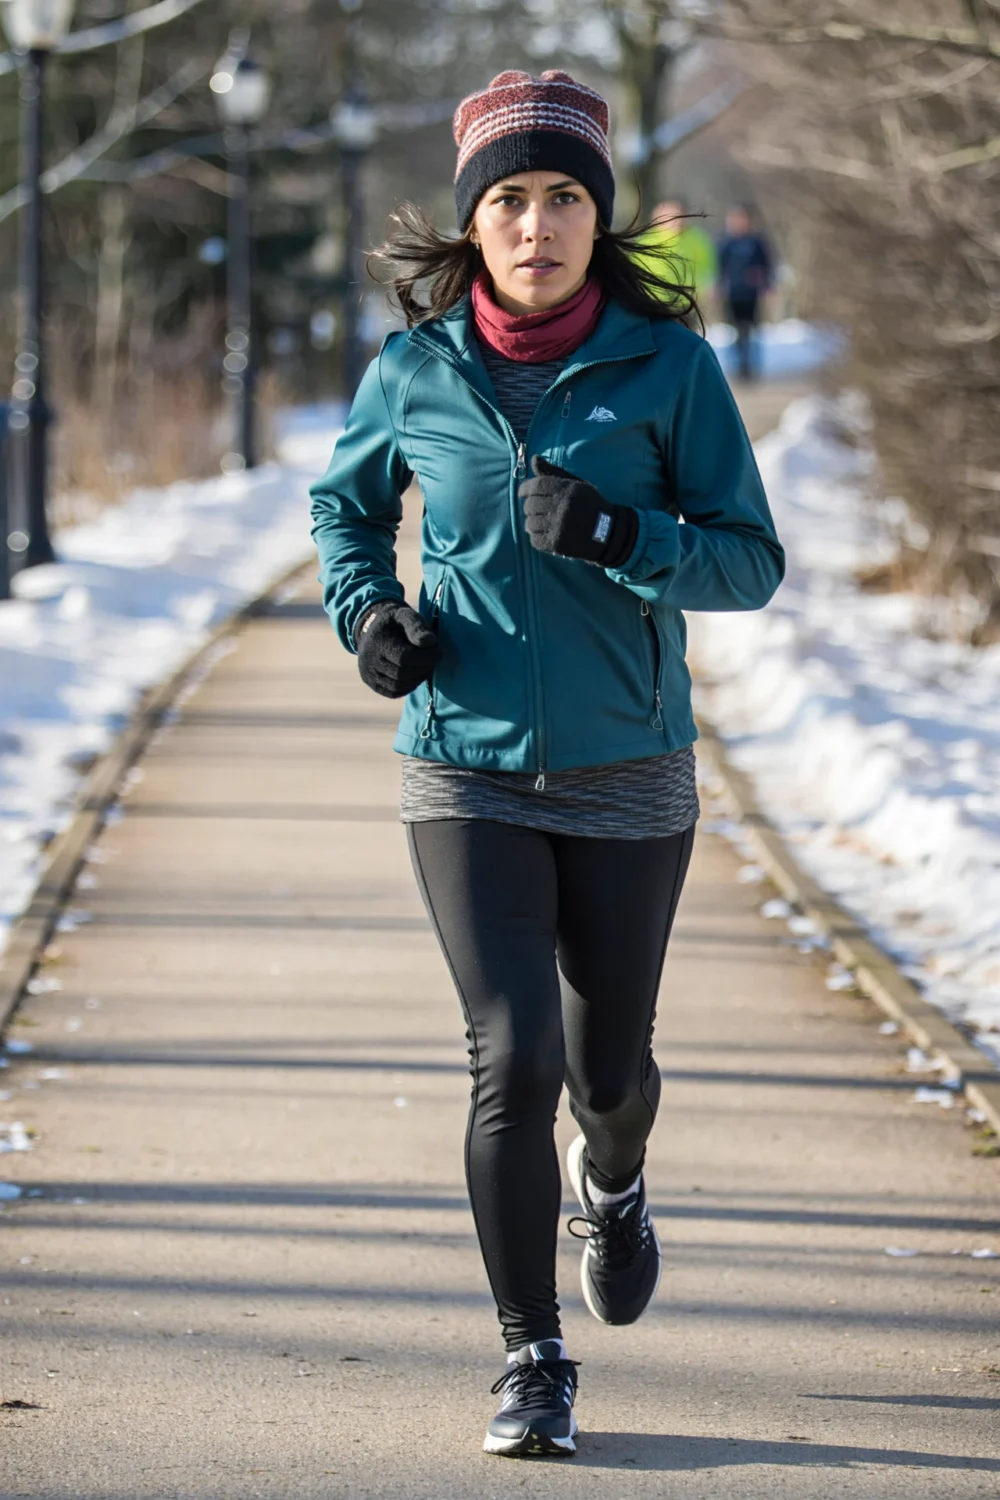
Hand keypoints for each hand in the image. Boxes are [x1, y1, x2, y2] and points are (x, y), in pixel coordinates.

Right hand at [355, 601, 441, 698]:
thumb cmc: (395, 622)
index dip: (425, 657)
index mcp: (377, 640)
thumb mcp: (405, 615)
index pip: (404, 657)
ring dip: (418, 679)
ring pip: (398, 686)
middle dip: (423, 668)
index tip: (438, 651)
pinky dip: (408, 686)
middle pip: (401, 673)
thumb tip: (430, 642)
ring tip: (426, 667)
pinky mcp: (371, 683)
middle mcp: (368, 659)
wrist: (373, 628)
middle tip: (434, 660)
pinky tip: (416, 675)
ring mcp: (368, 673)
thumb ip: (417, 626)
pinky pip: (393, 692)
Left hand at [519, 455, 637, 568]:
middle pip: (530, 505)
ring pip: (530, 523)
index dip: (525, 489)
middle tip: (535, 510)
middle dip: (529, 507)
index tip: (522, 493)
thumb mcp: (576, 485)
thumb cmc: (590, 505)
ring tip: (540, 522)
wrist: (608, 533)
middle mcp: (562, 507)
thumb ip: (554, 472)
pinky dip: (536, 537)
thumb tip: (534, 458)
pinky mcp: (557, 544)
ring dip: (532, 523)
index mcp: (567, 490)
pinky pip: (535, 540)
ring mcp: (559, 527)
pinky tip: (544, 533)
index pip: (536, 486)